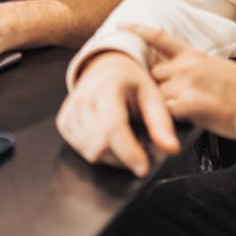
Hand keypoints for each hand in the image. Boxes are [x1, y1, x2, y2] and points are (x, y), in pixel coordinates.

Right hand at [56, 51, 179, 176]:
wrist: (106, 67)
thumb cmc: (132, 83)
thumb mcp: (152, 96)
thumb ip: (162, 124)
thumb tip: (172, 149)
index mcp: (107, 88)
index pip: (113, 128)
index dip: (128, 152)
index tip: (143, 168)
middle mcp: (83, 99)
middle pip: (100, 146)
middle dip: (123, 155)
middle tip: (138, 145)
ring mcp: (70, 111)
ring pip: (90, 152)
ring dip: (111, 155)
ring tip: (124, 137)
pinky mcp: (63, 122)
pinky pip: (80, 150)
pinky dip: (98, 151)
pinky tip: (107, 137)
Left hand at [124, 23, 235, 139]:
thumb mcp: (218, 68)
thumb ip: (196, 69)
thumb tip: (183, 76)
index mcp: (194, 55)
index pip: (160, 38)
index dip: (138, 31)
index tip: (122, 27)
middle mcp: (186, 66)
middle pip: (152, 73)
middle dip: (150, 87)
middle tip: (148, 101)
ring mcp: (186, 84)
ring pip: (155, 94)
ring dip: (155, 106)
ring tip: (156, 118)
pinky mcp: (189, 105)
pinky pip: (164, 112)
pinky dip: (161, 121)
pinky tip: (164, 127)